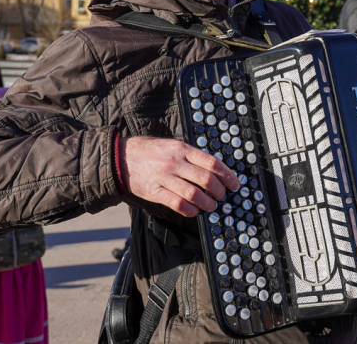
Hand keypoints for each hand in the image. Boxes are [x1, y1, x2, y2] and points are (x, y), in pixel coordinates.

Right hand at [120, 136, 240, 217]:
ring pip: (194, 194)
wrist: (121, 157)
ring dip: (207, 203)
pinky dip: (190, 211)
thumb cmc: (150, 151)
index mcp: (182, 149)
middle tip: (222, 196)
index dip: (227, 176)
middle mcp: (175, 162)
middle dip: (219, 191)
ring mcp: (165, 178)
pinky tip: (194, 211)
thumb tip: (214, 169)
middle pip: (206, 180)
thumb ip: (191, 155)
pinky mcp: (155, 192)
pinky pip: (178, 204)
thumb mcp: (172, 145)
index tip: (235, 184)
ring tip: (210, 206)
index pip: (212, 163)